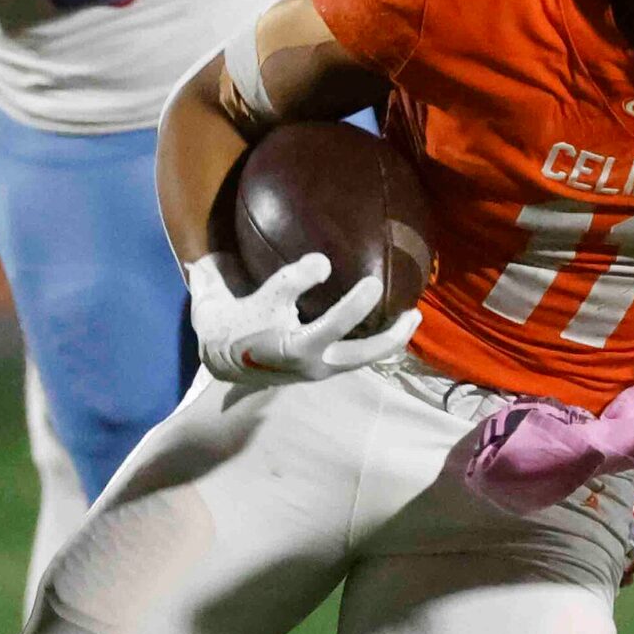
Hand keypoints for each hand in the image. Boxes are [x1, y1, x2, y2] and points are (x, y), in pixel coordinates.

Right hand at [188, 252, 419, 388]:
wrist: (219, 356)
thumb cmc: (238, 323)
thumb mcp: (262, 297)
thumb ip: (293, 280)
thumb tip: (325, 263)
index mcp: (299, 349)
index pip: (338, 325)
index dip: (358, 303)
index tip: (374, 281)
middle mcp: (316, 365)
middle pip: (367, 355)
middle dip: (394, 336)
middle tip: (414, 313)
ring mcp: (320, 370)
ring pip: (363, 359)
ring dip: (387, 341)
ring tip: (408, 319)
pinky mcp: (320, 368)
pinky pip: (353, 356)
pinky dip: (371, 342)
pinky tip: (382, 325)